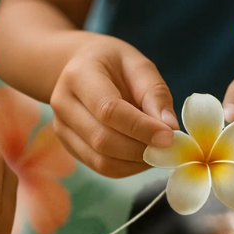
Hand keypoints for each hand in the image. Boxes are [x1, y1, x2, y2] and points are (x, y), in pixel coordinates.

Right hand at [49, 35, 177, 177]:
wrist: (81, 67)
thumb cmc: (113, 64)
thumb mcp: (137, 65)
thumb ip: (155, 94)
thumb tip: (171, 128)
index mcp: (79, 75)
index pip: (109, 110)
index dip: (141, 128)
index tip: (170, 137)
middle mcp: (63, 103)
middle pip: (103, 140)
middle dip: (140, 149)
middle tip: (168, 148)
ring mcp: (61, 128)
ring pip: (102, 161)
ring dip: (136, 163)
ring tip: (156, 151)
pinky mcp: (69, 146)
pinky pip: (101, 168)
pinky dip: (127, 168)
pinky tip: (141, 156)